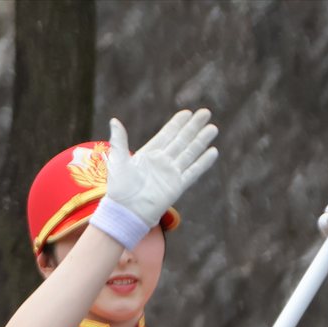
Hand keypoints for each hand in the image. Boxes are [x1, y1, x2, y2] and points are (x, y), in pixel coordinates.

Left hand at [93, 109, 217, 246]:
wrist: (126, 212)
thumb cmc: (119, 189)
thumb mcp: (118, 161)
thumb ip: (119, 141)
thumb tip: (114, 120)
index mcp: (148, 154)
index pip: (166, 135)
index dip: (177, 124)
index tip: (187, 112)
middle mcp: (161, 162)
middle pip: (181, 140)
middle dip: (193, 127)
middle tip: (205, 112)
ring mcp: (171, 173)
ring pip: (190, 153)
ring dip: (201, 141)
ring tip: (212, 128)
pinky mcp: (177, 186)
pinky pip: (194, 172)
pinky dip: (203, 162)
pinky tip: (213, 151)